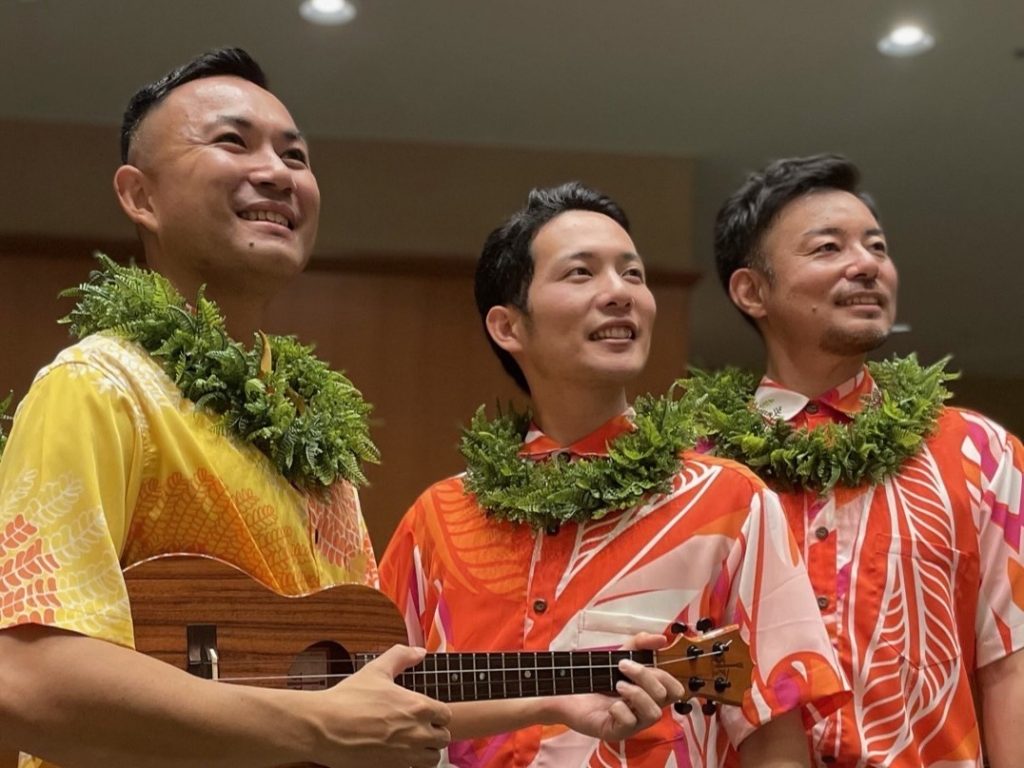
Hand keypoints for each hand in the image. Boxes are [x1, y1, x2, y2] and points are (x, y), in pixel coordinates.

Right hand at [315, 645, 450, 767]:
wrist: (323, 727)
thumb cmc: (348, 698)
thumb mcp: (376, 670)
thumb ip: (402, 656)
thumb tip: (420, 651)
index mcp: (418, 707)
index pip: (446, 715)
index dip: (436, 714)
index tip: (424, 714)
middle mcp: (417, 733)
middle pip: (443, 739)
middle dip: (433, 733)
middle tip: (417, 729)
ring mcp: (406, 756)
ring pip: (431, 759)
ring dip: (425, 752)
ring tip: (410, 745)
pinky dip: (408, 765)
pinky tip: (396, 756)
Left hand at [548, 632, 683, 741]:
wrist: (567, 690)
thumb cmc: (596, 676)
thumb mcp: (618, 655)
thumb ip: (639, 644)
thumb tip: (662, 639)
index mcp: (649, 693)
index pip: (674, 690)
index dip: (665, 676)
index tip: (642, 661)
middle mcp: (645, 708)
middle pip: (666, 697)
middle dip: (646, 677)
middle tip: (623, 666)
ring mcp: (633, 723)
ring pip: (654, 713)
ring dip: (637, 694)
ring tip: (618, 685)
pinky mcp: (618, 732)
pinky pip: (630, 724)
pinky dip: (621, 710)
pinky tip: (611, 705)